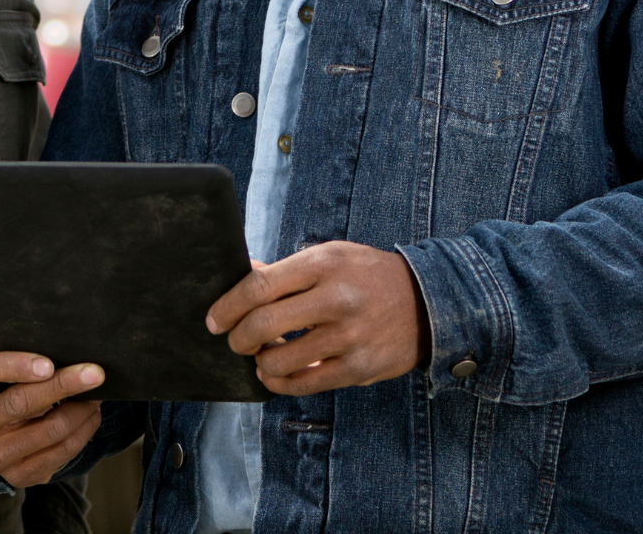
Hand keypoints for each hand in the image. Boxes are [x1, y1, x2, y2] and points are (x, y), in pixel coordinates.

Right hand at [0, 350, 103, 487]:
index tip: (49, 363)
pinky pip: (60, 453)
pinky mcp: (16, 475)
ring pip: (48, 430)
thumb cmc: (0, 387)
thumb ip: (17, 358)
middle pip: (20, 402)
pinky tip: (90, 416)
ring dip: (81, 410)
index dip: (14, 365)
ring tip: (97, 394)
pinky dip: (83, 431)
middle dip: (63, 385)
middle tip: (95, 373)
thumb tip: (66, 350)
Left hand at [205, 241, 426, 395]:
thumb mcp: (329, 257)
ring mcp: (349, 336)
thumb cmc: (366, 276)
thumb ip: (285, 270)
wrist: (427, 302)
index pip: (259, 287)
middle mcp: (336, 299)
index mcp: (322, 264)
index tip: (215, 320)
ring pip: (280, 360)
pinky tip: (275, 375)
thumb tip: (240, 274)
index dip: (228, 306)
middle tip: (235, 341)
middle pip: (263, 324)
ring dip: (260, 363)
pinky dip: (280, 383)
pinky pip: (305, 384)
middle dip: (238, 338)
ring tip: (260, 357)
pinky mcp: (359, 368)